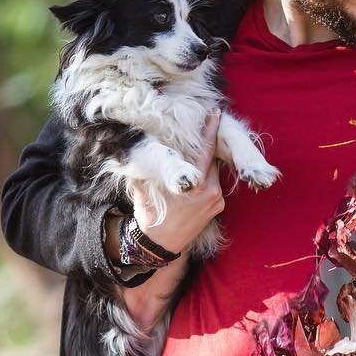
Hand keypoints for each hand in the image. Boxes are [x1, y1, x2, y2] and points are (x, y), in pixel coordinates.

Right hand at [129, 108, 225, 254]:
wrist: (160, 243)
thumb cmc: (150, 212)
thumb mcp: (144, 185)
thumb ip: (148, 165)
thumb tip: (137, 140)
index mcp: (193, 184)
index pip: (206, 150)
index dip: (210, 130)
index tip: (216, 112)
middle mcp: (210, 191)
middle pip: (211, 160)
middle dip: (204, 147)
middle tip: (198, 132)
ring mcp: (217, 200)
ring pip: (213, 171)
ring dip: (204, 164)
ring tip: (190, 161)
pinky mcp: (219, 207)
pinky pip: (214, 184)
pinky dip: (206, 178)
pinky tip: (193, 179)